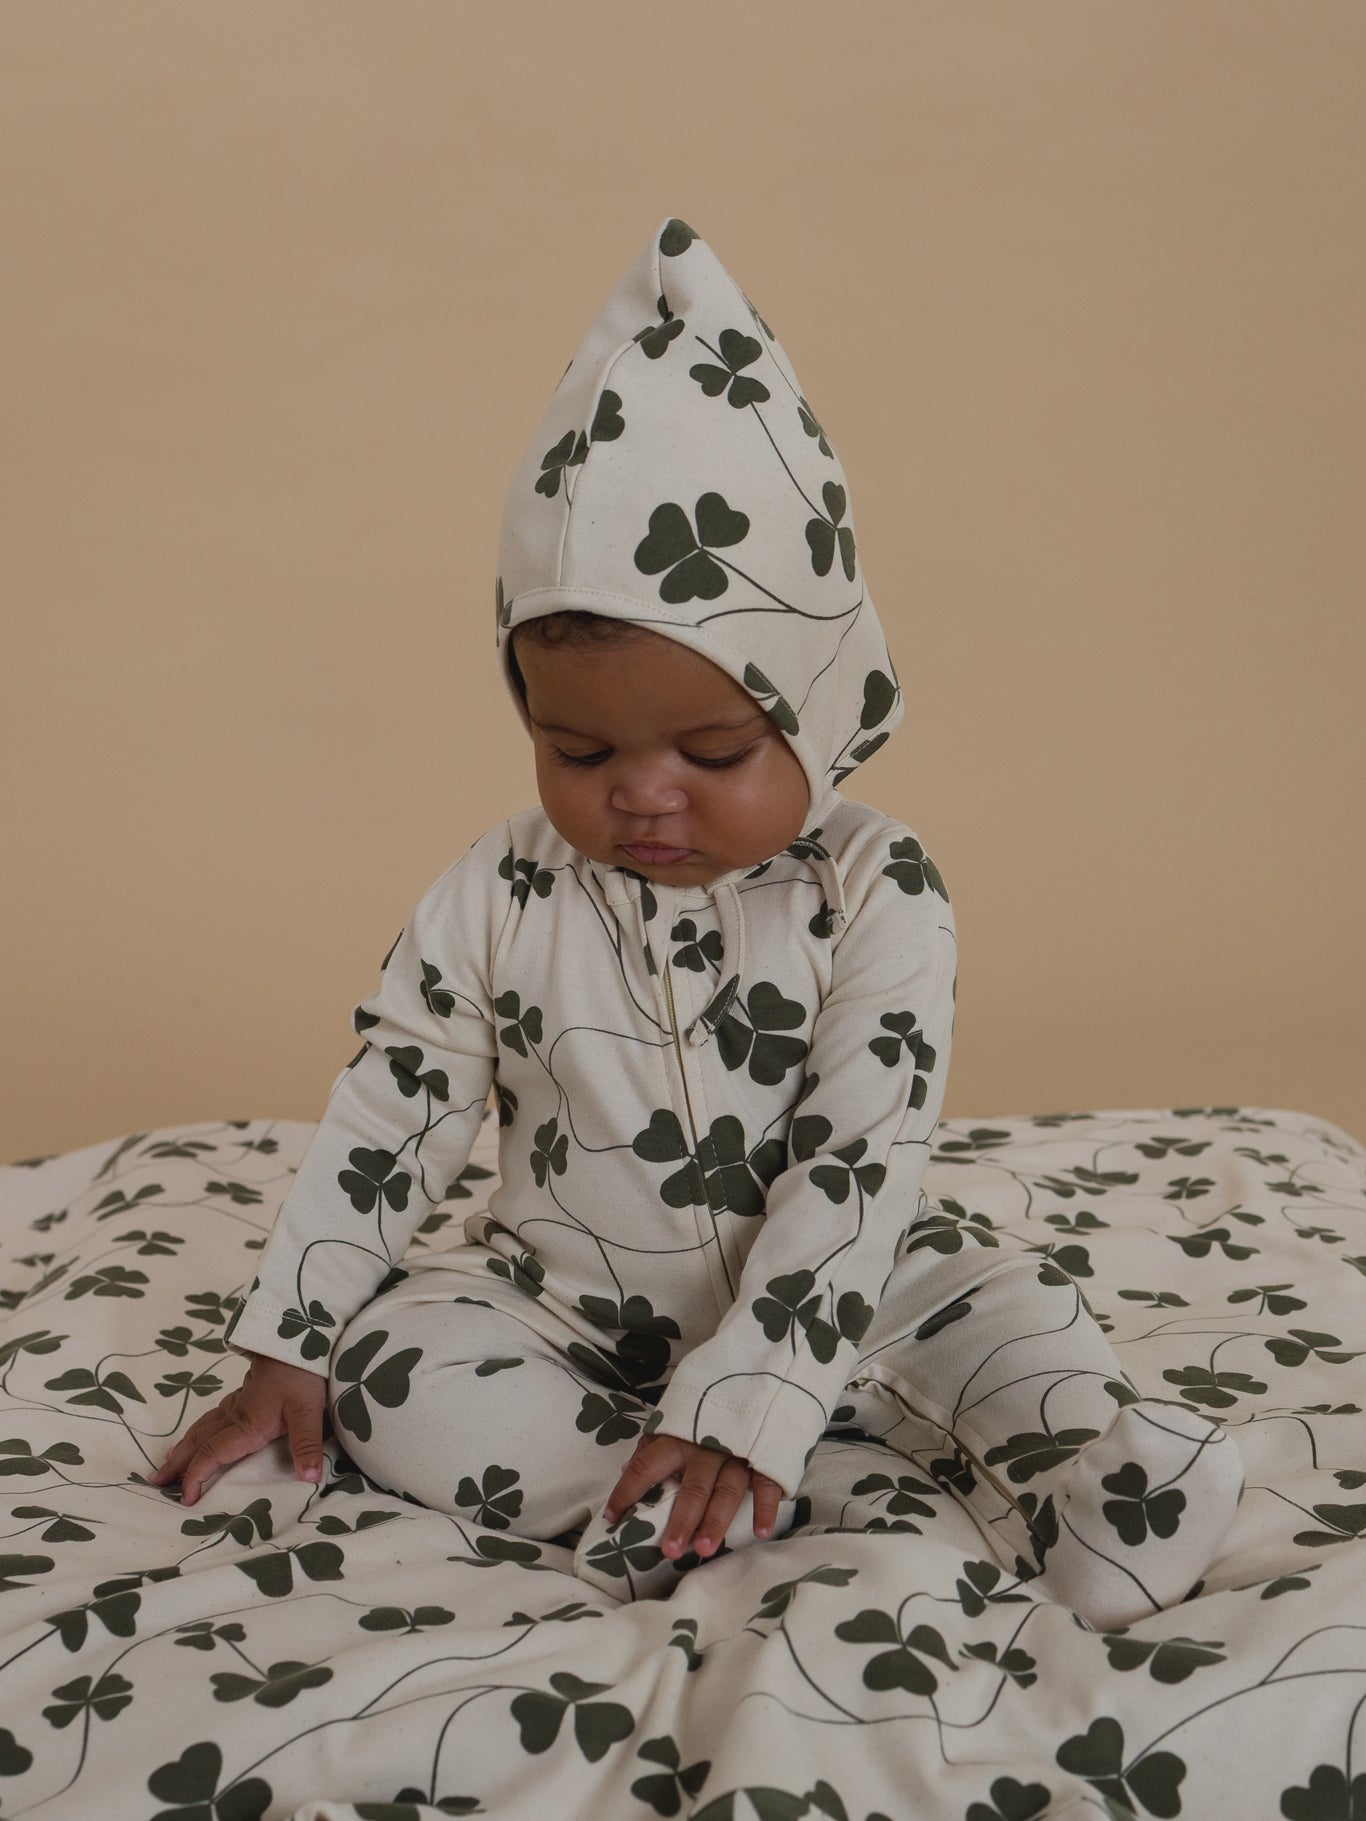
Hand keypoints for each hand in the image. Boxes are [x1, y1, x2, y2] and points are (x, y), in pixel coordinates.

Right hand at [147, 1353, 326, 1505]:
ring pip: (204, 1425)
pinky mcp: (247, 1391)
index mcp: (247, 1425)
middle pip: (200, 1441)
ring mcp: (240, 1401)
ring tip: (169, 1458)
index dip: (196, 1476)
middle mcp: (236, 1415)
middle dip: (178, 1462)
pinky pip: (215, 1414)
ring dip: (185, 1444)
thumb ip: (306, 1446)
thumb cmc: (301, 1375)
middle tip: (156, 1480)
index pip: (212, 1455)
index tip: (185, 1498)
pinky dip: (201, 1426)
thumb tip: (308, 1479)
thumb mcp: (307, 1412)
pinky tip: (203, 1427)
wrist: (297, 1337)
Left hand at [603, 1432, 783, 1559]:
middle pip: (693, 1487)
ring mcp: (738, 1452)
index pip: (647, 1465)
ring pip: (726, 1490)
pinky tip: (760, 1531)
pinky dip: (764, 1507)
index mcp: (678, 1438)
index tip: (612, 1518)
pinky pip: (766, 1483)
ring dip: (716, 1520)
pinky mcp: (765, 1457)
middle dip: (681, 1520)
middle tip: (670, 1551)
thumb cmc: (705, 1415)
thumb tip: (627, 1468)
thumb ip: (652, 1447)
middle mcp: (706, 1447)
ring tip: (705, 1549)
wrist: (756, 1385)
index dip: (628, 1490)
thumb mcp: (675, 1423)